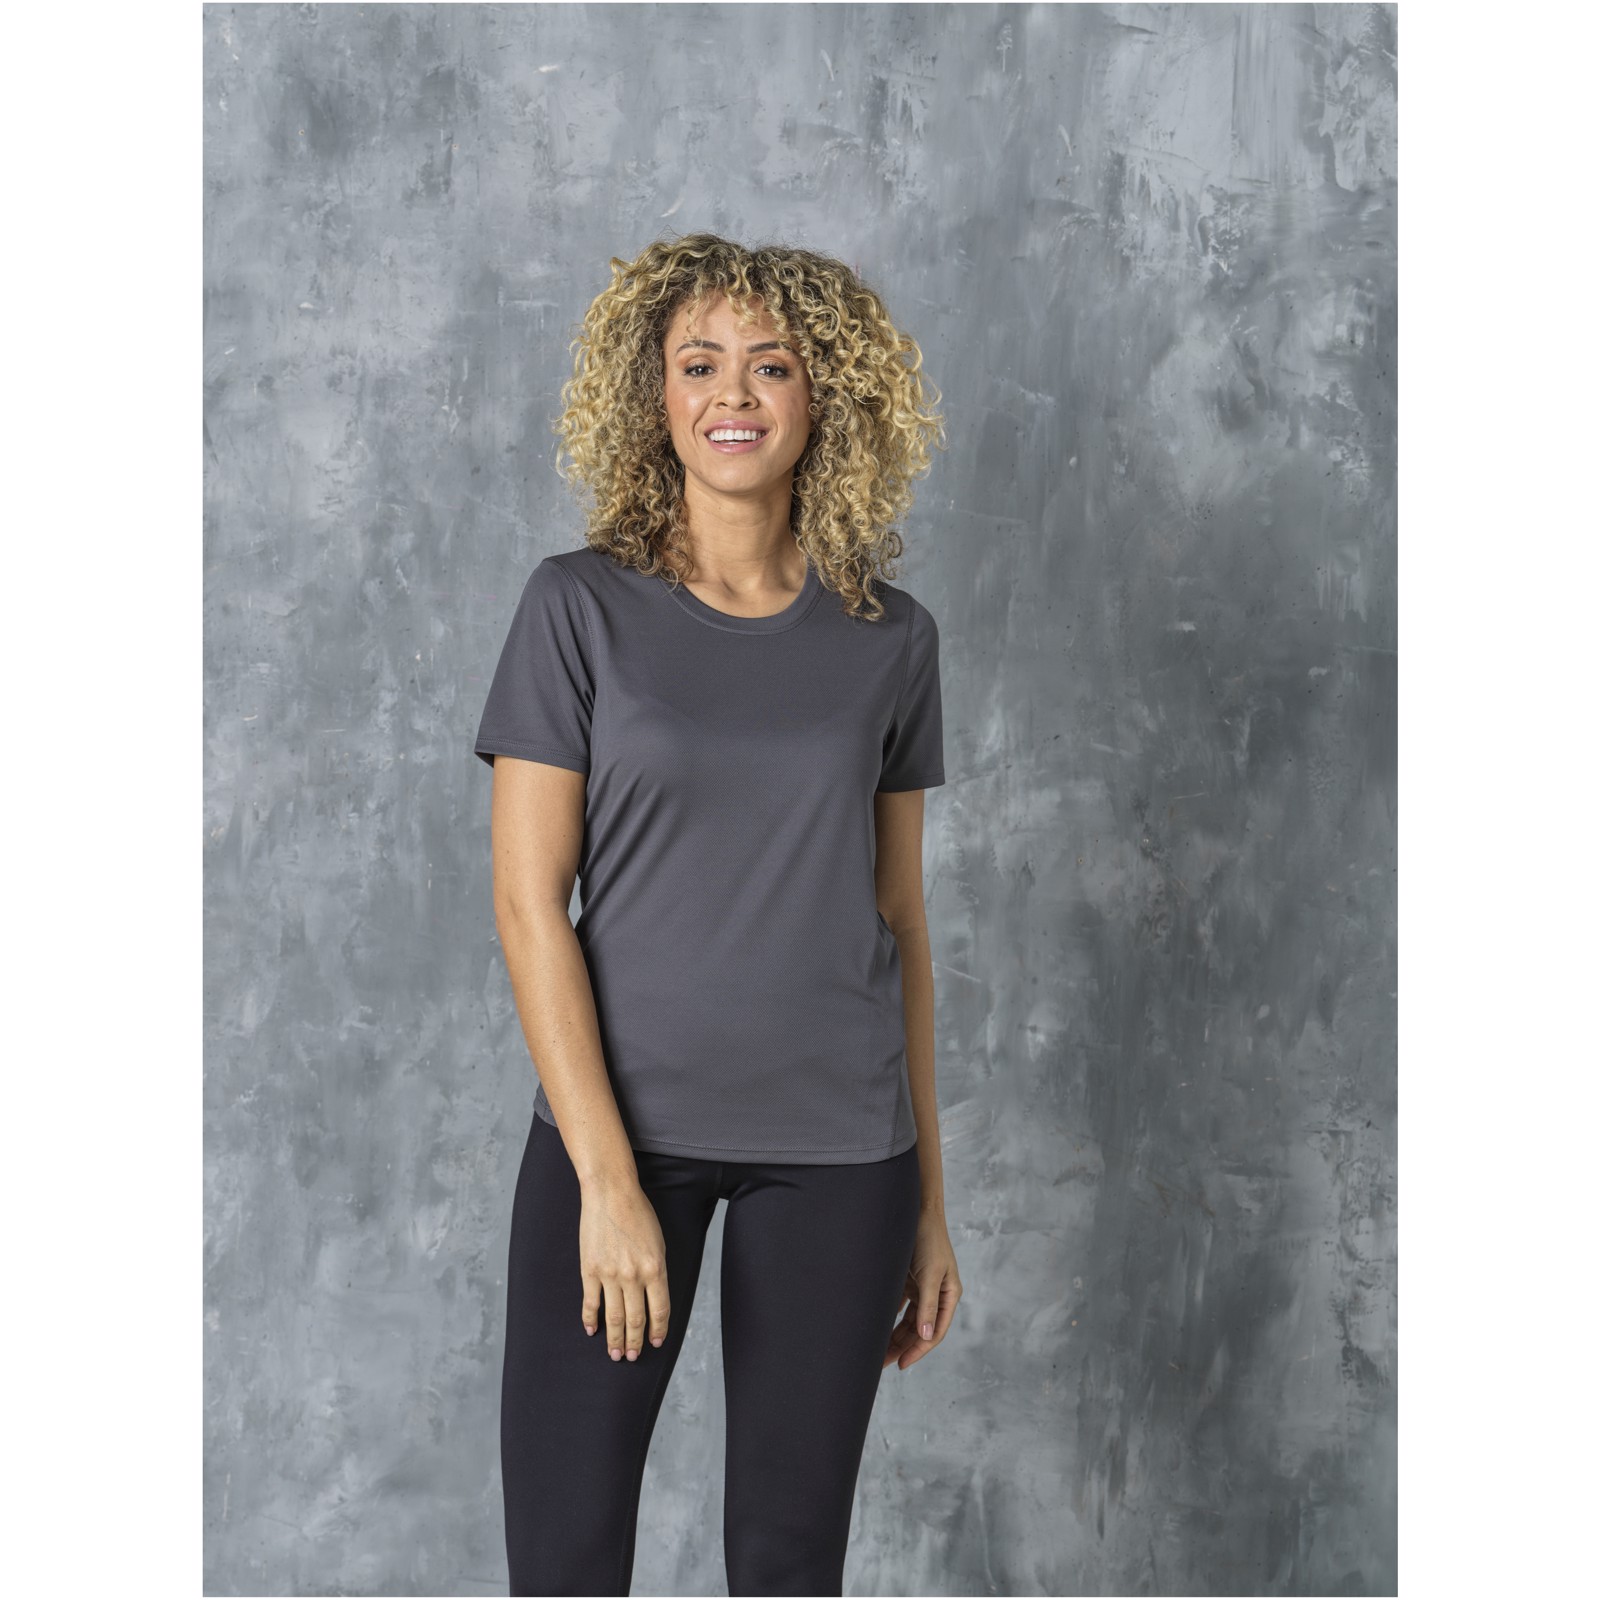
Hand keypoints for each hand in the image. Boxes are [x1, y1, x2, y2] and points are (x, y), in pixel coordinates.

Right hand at [578, 1178, 670, 1360]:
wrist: (611, 1193)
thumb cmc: (638, 1213)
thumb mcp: (658, 1242)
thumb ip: (657, 1270)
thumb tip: (654, 1296)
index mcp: (655, 1268)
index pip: (660, 1310)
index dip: (658, 1330)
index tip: (656, 1342)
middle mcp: (634, 1276)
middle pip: (636, 1319)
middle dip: (635, 1342)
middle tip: (632, 1357)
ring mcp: (610, 1274)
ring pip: (614, 1316)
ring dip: (615, 1338)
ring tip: (615, 1354)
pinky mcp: (590, 1270)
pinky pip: (591, 1302)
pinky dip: (591, 1319)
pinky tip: (592, 1330)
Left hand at [884, 1210, 961, 1369]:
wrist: (916, 1210)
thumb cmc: (928, 1239)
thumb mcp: (930, 1274)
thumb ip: (928, 1305)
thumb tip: (925, 1336)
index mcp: (949, 1295)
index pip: (934, 1331)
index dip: (918, 1350)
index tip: (902, 1364)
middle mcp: (937, 1294)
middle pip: (919, 1329)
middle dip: (902, 1346)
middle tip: (882, 1364)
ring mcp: (922, 1287)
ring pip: (907, 1320)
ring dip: (894, 1335)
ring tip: (877, 1352)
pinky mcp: (908, 1279)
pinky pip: (898, 1305)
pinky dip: (888, 1317)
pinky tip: (875, 1327)